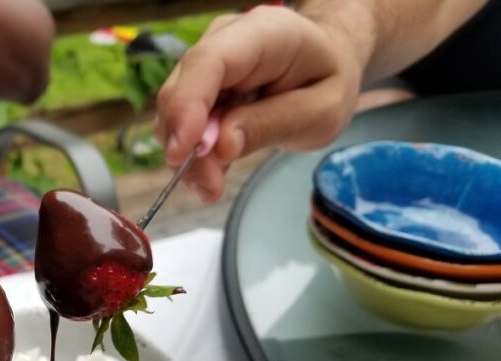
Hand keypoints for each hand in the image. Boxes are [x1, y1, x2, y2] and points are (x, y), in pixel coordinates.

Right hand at [156, 5, 365, 201]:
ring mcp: (205, 64)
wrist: (325, 63)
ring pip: (173, 112)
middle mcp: (224, 41)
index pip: (209, 62)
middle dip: (185, 144)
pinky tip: (211, 174)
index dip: (187, 106)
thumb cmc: (327, 80)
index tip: (181, 153)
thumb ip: (271, 124)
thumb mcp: (320, 112)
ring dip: (186, 156)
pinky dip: (191, 154)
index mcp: (263, 34)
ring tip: (212, 185)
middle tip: (208, 187)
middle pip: (181, 90)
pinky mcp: (198, 88)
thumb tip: (219, 146)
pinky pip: (181, 123)